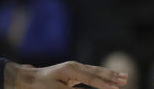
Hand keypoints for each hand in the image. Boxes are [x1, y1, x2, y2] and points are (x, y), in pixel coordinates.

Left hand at [6, 61, 127, 88]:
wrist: (27, 79)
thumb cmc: (39, 86)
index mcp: (71, 69)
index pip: (93, 78)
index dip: (105, 84)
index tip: (117, 88)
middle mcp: (75, 66)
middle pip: (98, 72)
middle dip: (112, 76)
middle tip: (125, 79)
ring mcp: (75, 68)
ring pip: (96, 71)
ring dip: (110, 75)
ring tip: (123, 77)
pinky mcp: (74, 72)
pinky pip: (92, 73)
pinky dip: (102, 75)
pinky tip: (109, 77)